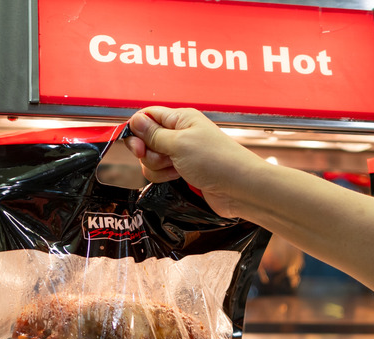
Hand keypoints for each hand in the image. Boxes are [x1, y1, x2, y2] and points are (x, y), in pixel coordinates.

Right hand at [124, 107, 264, 217]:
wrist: (239, 188)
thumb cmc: (217, 161)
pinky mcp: (183, 172)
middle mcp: (180, 134)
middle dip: (147, 152)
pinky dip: (164, 176)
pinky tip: (177, 178)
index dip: (137, 129)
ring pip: (152, 159)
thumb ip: (154, 134)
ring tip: (175, 169)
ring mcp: (181, 154)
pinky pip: (161, 172)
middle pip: (147, 139)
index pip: (148, 115)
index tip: (137, 145)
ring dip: (156, 167)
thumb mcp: (179, 143)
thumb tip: (135, 120)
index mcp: (181, 119)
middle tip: (161, 158)